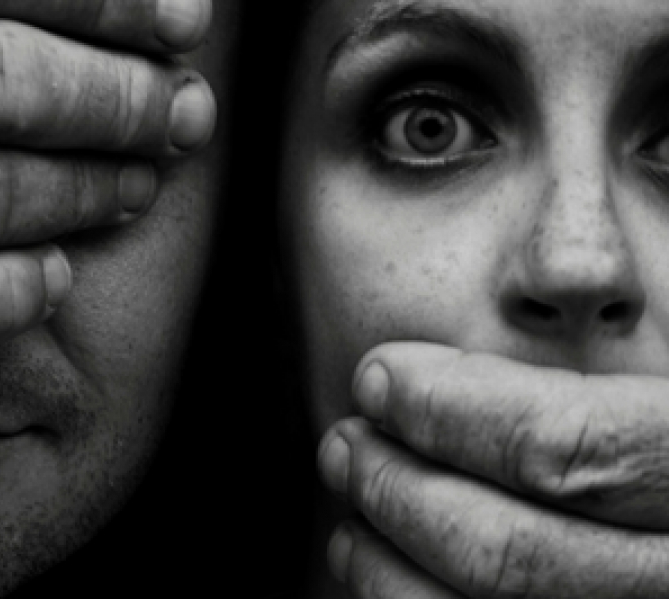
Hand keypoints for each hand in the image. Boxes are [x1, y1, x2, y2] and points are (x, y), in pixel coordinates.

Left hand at [319, 342, 668, 597]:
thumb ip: (616, 395)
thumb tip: (526, 309)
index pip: (569, 448)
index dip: (450, 410)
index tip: (379, 375)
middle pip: (510, 550)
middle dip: (398, 487)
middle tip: (345, 441)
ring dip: (389, 563)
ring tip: (350, 510)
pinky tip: (379, 575)